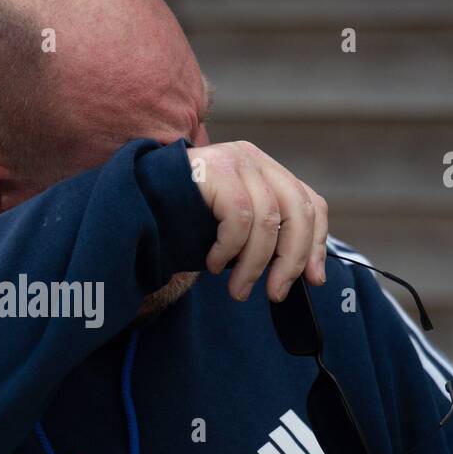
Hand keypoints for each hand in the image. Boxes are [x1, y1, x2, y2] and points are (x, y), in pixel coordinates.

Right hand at [187, 141, 327, 302]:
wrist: (136, 202)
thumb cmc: (185, 221)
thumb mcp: (235, 230)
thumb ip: (266, 240)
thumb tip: (302, 275)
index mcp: (266, 171)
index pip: (310, 203)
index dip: (316, 243)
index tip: (313, 280)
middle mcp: (255, 159)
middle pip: (297, 211)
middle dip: (290, 260)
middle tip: (275, 293)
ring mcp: (235, 160)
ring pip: (268, 220)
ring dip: (254, 264)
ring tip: (237, 289)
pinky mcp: (215, 169)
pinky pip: (239, 218)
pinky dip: (229, 249)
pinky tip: (214, 263)